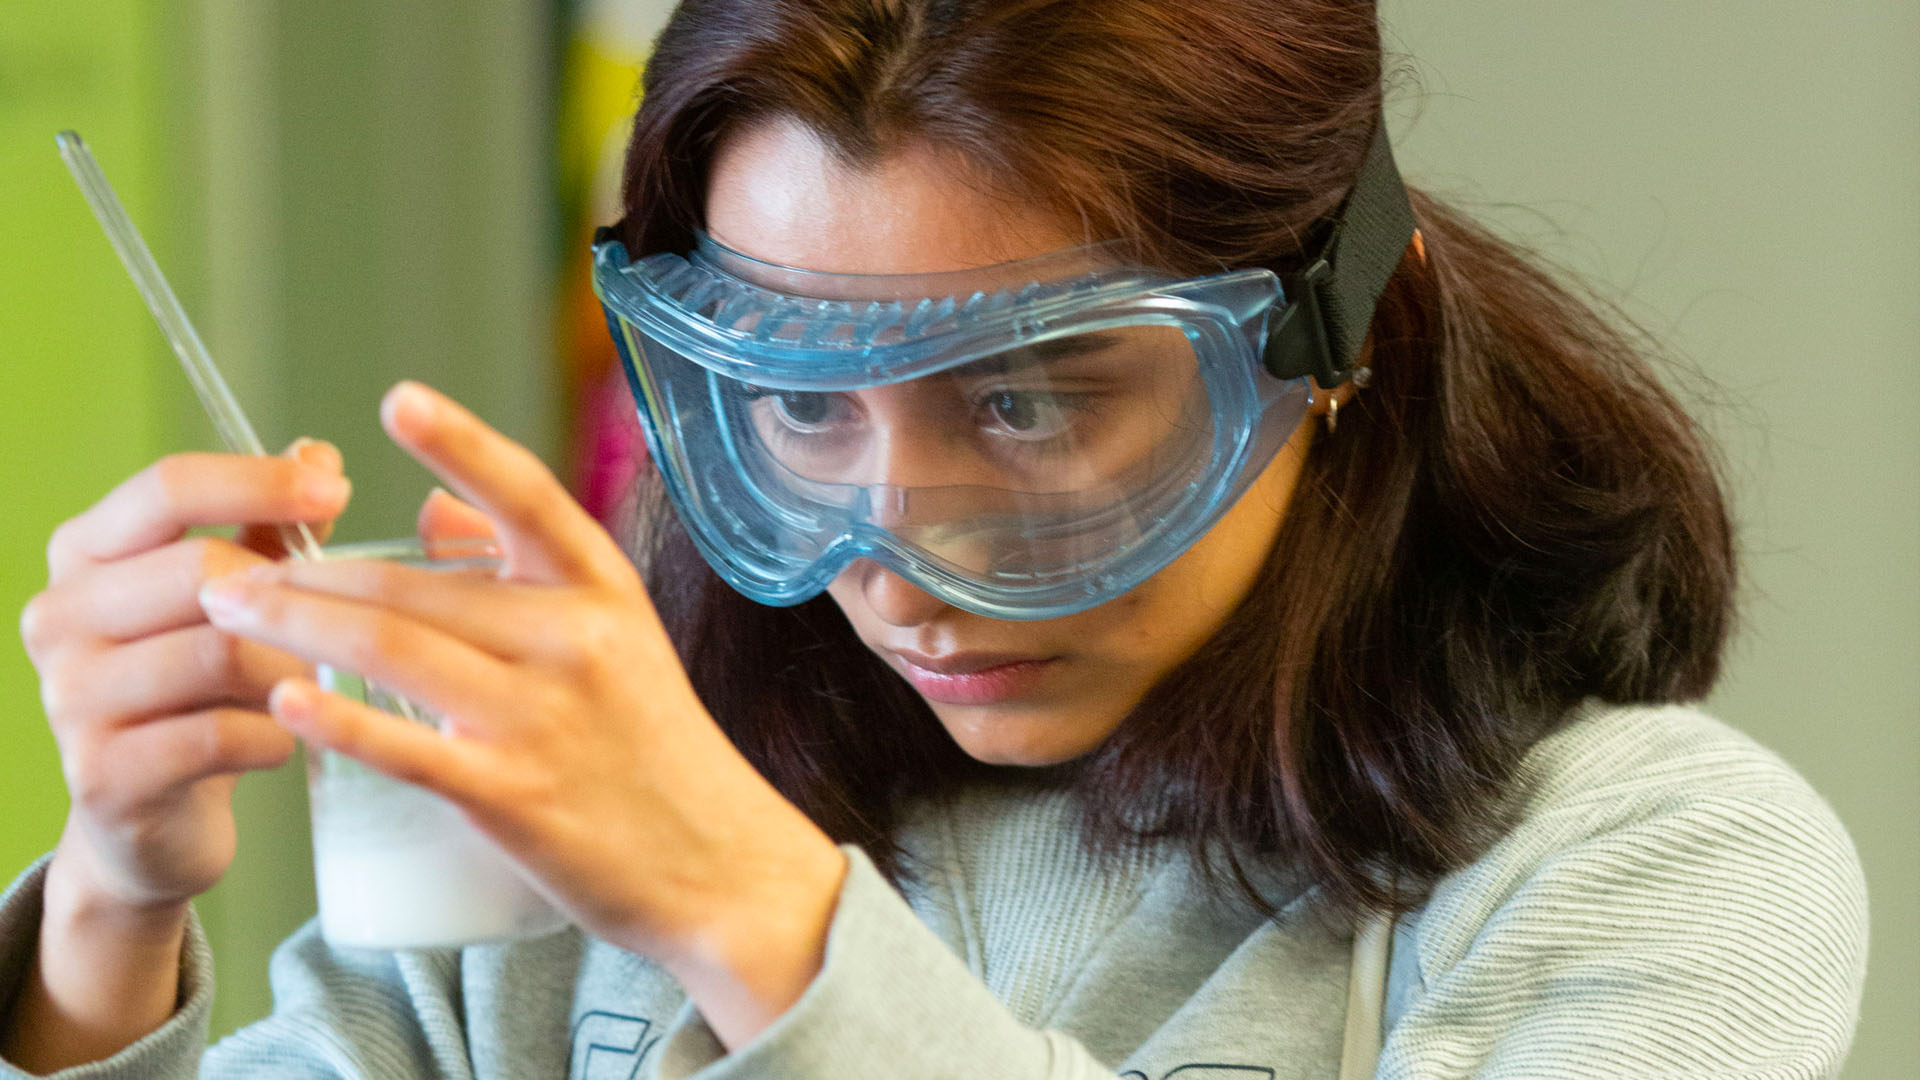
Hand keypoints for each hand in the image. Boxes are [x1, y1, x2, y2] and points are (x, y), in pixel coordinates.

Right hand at [23, 440, 350, 913]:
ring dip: (292, 669)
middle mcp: (59, 615)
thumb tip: (318, 454)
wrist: (150, 815)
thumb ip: (270, 528)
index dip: (258, 481)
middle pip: (201, 568)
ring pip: (219, 654)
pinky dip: (278, 735)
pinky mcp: (100, 773)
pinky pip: (222, 735)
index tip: (336, 489)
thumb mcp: (232, 597)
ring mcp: (68, 696)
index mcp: (84, 553)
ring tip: (320, 683)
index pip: (168, 487)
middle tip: (345, 621)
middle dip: (291, 594)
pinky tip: (290, 738)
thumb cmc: (201, 688)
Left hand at [200, 382, 845, 1046]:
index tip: (397, 398)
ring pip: (397, 651)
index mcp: (604, 588)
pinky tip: (283, 701)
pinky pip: (407, 750)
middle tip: (228, 568)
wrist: (716, 862)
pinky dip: (338, 722)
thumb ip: (526, 567)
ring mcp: (544, 718)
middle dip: (308, 573)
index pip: (527, 497)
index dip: (462, 444)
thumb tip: (431, 512)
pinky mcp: (514, 796)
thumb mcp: (619, 635)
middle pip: (418, 585)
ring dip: (297, 625)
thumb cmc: (655, 744)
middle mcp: (577, 640)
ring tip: (227, 613)